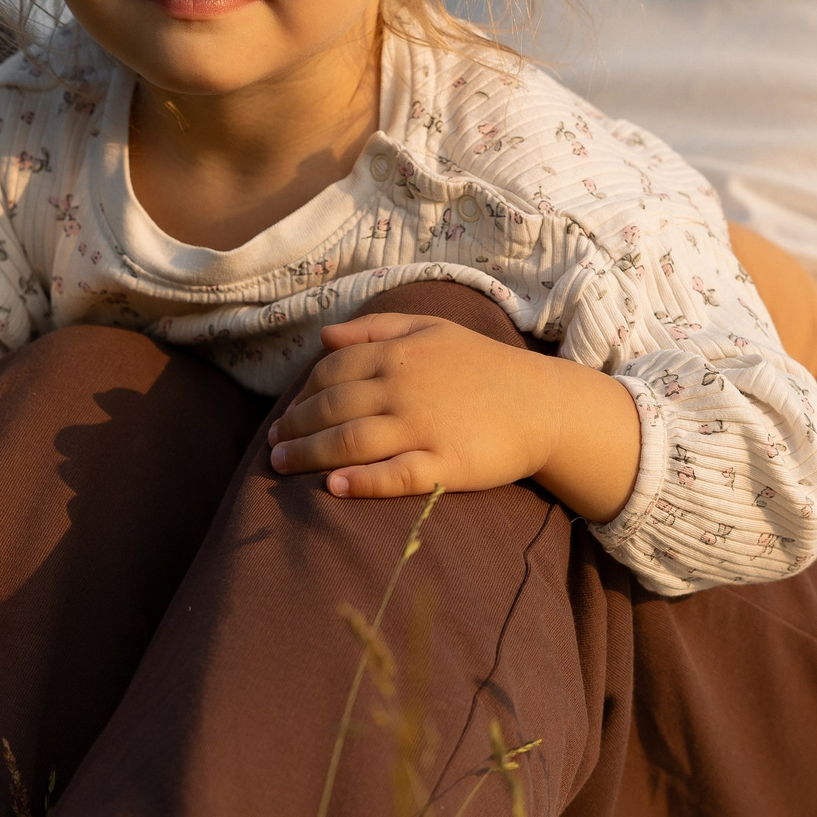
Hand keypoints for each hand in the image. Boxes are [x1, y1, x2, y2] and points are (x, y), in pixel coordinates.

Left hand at [265, 312, 638, 520]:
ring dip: (309, 455)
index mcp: (399, 353)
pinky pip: (395, 475)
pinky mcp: (446, 464)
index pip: (332, 372)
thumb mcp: (432, 329)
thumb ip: (376, 327)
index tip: (286, 416)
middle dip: (295, 428)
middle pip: (332, 408)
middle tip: (272, 449)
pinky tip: (332, 488)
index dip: (302, 394)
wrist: (544, 404)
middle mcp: (405, 387)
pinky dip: (361, 482)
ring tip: (281, 468)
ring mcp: (424, 427)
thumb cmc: (484, 366)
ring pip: (350, 442)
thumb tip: (324, 337)